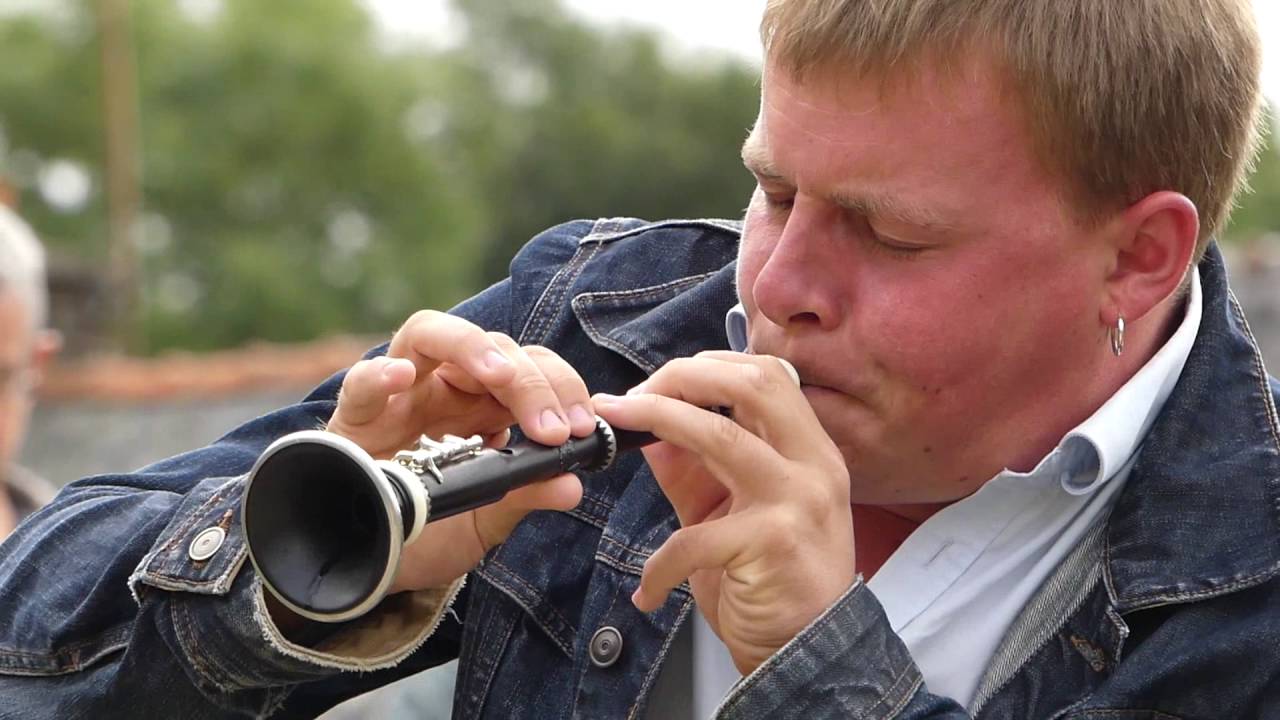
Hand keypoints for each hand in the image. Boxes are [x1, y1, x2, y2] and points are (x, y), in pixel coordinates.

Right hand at [326, 310, 595, 592]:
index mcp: (484, 408)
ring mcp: (398, 395)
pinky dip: (380, 373)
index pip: (531, 370)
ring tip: (501, 374)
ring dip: (471, 346)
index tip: (583, 426)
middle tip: (553, 426)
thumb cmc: (425, 531)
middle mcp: (445, 389)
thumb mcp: (481, 521)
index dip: (562, 388)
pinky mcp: (352, 416)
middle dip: (532, 381)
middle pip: (494, 350)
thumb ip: (522, 497)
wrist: (363, 564)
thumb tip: (572, 484)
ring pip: (431, 335)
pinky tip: (400, 377)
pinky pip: (361, 382)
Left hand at [593, 351, 855, 674]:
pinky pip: (695, 537)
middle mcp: (814, 466)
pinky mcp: (773, 544)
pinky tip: (646, 588)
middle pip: (752, 384)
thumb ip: (693, 467)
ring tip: (615, 422)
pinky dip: (659, 564)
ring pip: (721, 437)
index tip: (657, 382)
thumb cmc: (771, 580)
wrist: (806, 654)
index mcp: (808, 450)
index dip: (706, 367)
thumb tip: (645, 425)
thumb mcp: (730, 512)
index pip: (765, 375)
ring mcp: (797, 501)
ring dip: (656, 420)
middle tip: (631, 395)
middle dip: (682, 376)